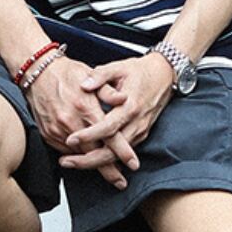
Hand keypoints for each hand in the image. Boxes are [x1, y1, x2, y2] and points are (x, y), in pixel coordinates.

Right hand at [24, 53, 139, 189]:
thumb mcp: (92, 74)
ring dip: (92, 164)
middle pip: (94, 153)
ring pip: (79, 155)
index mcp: (86, 107)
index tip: (133, 164)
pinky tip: (85, 158)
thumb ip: (108, 91)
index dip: (123, 152)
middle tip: (120, 182)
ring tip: (107, 173)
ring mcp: (58, 130)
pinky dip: (76, 155)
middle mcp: (71, 122)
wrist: (37, 72)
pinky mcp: (48, 133)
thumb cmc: (66, 73)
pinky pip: (64, 151)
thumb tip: (123, 100)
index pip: (109, 135)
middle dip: (109, 170)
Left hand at [58, 52, 175, 176]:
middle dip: (88, 160)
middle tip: (66, 162)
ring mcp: (140, 131)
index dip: (89, 135)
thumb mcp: (118, 67)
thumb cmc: (140, 71)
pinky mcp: (141, 134)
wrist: (164, 75)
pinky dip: (105, 159)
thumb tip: (84, 85)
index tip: (71, 139)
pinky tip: (88, 160)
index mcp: (130, 106)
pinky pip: (122, 152)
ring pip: (117, 156)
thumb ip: (100, 75)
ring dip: (95, 163)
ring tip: (72, 162)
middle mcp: (136, 123)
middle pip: (113, 151)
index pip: (108, 127)